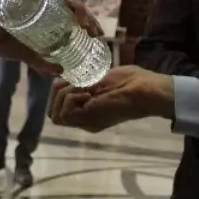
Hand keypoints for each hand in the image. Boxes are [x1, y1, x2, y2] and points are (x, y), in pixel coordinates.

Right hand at [0, 0, 102, 72]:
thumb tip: (61, 72)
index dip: (88, 23)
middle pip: (73, 5)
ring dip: (80, 9)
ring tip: (86, 25)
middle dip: (88, 18)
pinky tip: (72, 9)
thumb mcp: (26, 54)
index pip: (72, 14)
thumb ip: (42, 62)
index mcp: (45, 14)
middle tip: (96, 33)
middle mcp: (43, 1)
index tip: (98, 35)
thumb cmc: (0, 41)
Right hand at [49, 66, 173, 132]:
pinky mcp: (88, 120)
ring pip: (55, 115)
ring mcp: (86, 121)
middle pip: (53, 113)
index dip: (58, 90)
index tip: (71, 77)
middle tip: (74, 82)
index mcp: (88, 110)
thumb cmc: (129, 81)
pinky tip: (87, 92)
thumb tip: (59, 80)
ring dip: (63, 95)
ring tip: (83, 87)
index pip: (59, 107)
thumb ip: (81, 82)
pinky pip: (64, 114)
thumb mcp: (99, 79)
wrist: (145, 89)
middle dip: (56, 93)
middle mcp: (84, 119)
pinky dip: (70, 99)